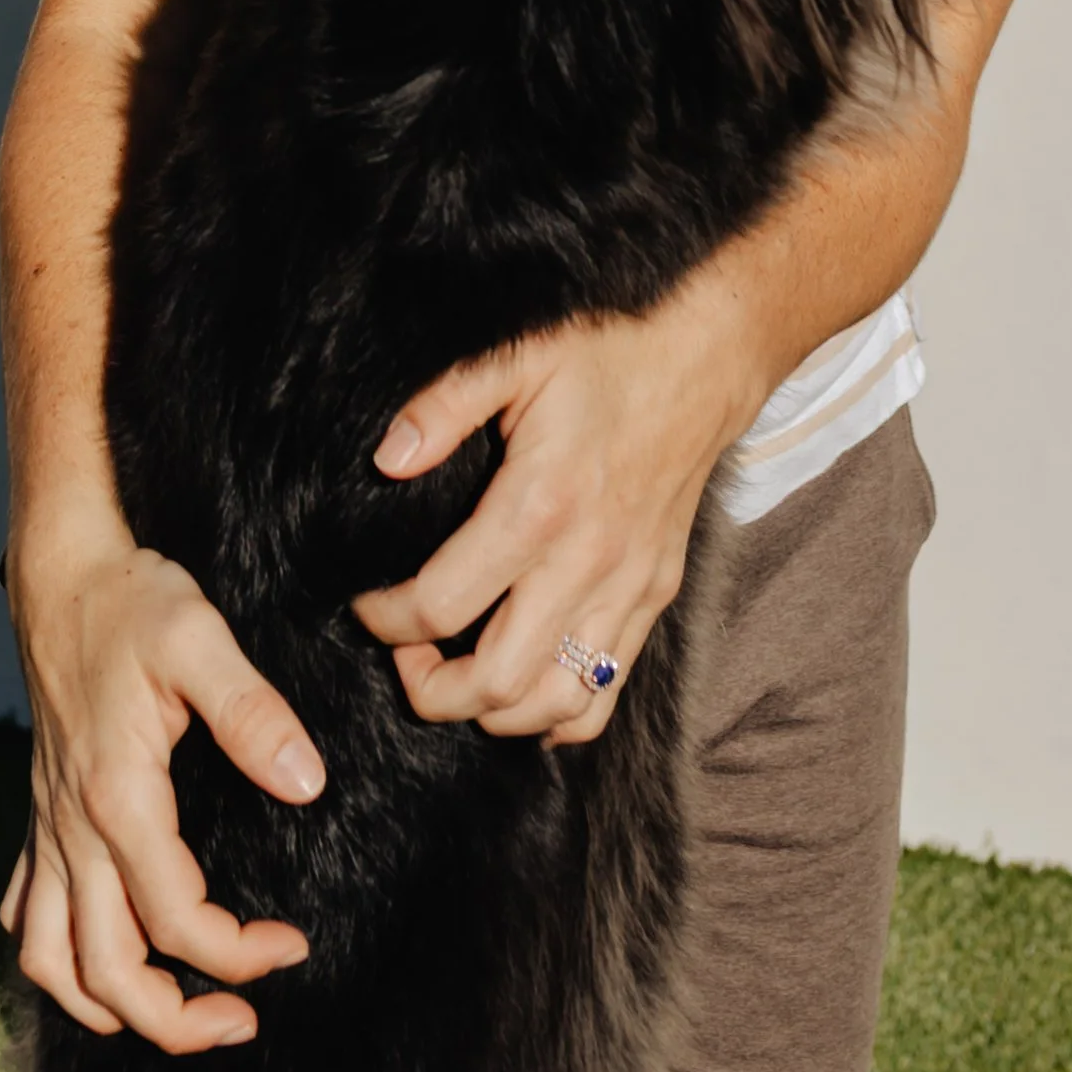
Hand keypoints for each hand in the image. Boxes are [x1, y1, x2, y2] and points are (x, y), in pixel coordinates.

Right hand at [1, 508, 324, 1051]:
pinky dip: (61, 960)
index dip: (237, 954)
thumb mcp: (201, 639)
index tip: (292, 944)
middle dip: (176, 1019)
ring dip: (107, 1007)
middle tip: (244, 1018)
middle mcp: (73, 827)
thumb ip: (253, 714)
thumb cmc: (134, 601)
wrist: (62, 573)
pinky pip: (30, 919)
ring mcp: (49, 827)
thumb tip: (306, 784)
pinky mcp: (40, 817)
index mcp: (117, 796)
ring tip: (173, 1012)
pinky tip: (102, 956)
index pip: (174, 919)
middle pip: (108, 971)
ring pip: (53, 963)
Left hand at [350, 282, 762, 746]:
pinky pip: (605, 693)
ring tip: (456, 675)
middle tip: (405, 654)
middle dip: (430, 688)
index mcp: (540, 506)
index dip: (388, 620)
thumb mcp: (519, 357)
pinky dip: (558, 714)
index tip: (368, 605)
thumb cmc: (606, 358)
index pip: (443, 605)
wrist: (703, 365)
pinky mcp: (654, 599)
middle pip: (496, 681)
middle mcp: (587, 562)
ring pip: (553, 705)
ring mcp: (628, 589)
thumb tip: (388, 460)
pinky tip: (523, 688)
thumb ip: (447, 404)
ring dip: (491, 712)